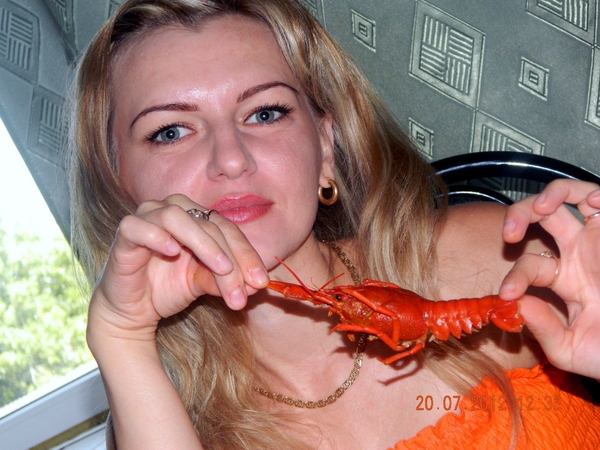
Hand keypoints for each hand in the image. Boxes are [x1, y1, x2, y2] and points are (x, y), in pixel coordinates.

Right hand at [88, 194, 267, 343]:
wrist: (131, 312)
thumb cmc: (168, 289)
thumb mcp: (205, 284)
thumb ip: (226, 278)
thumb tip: (255, 284)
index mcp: (195, 219)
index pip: (227, 229)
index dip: (246, 254)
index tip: (260, 282)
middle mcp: (172, 212)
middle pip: (209, 225)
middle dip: (231, 258)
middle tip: (242, 290)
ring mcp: (147, 219)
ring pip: (177, 216)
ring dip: (203, 243)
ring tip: (221, 268)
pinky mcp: (124, 234)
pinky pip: (137, 225)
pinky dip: (157, 235)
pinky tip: (173, 251)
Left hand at [500, 179, 599, 378]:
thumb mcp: (571, 350)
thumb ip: (542, 329)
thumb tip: (517, 304)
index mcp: (564, 279)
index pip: (528, 265)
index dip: (515, 278)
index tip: (507, 294)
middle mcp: (579, 253)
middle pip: (541, 217)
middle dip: (518, 215)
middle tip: (509, 235)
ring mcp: (599, 239)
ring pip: (570, 196)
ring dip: (552, 194)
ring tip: (542, 207)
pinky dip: (594, 194)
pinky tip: (591, 205)